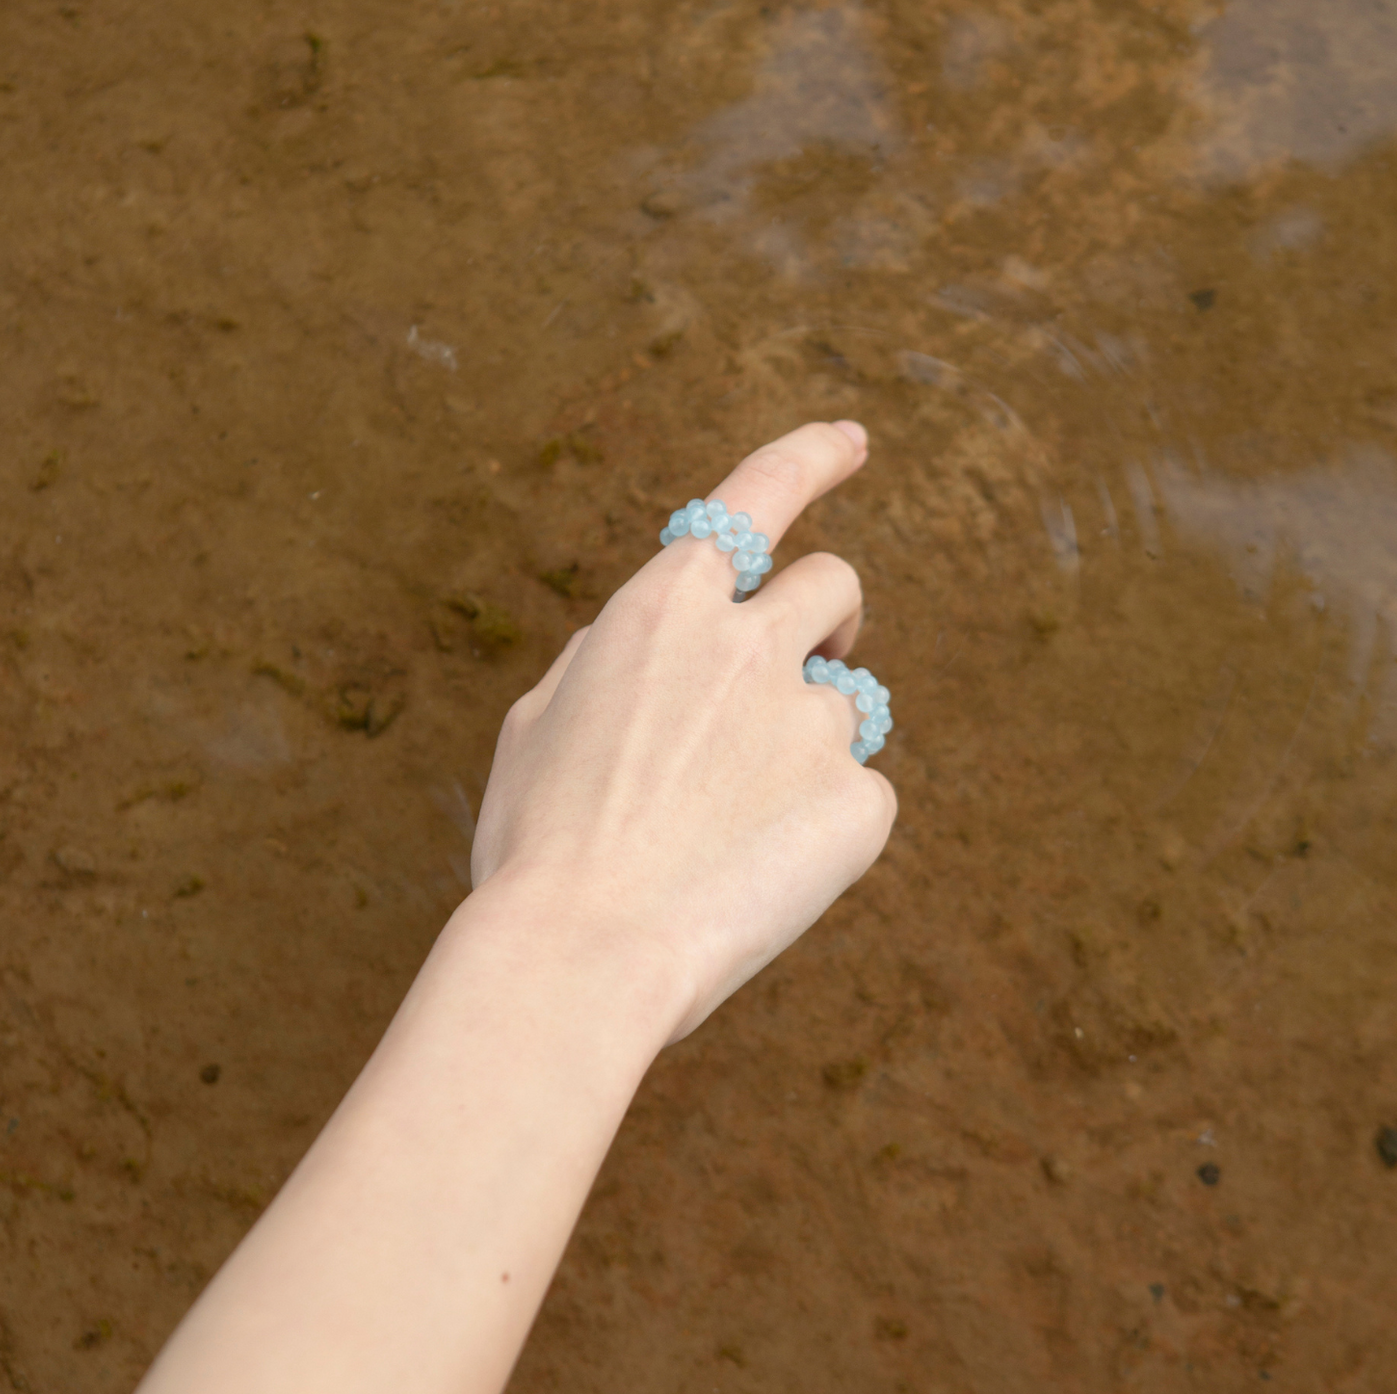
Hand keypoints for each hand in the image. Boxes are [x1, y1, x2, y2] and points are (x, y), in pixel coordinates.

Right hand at [470, 420, 897, 1039]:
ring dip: (806, 733)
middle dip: (825, 616)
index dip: (813, 456)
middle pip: (833, 586)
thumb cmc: (538, 842)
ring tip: (736, 816)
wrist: (579, 955)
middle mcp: (750, 642)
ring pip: (847, 699)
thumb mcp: (542, 720)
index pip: (760, 492)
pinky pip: (858, 791)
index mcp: (665, 605)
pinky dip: (821, 820)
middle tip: (807, 662)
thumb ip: (614, 657)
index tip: (854, 442)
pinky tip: (758, 871)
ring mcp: (812, 720)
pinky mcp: (857, 801)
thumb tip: (667, 643)